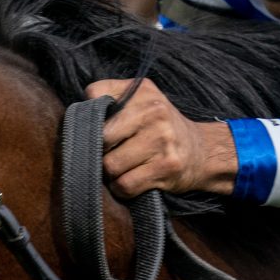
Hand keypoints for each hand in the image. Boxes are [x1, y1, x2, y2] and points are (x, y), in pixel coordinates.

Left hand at [85, 79, 237, 197]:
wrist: (202, 152)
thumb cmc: (162, 129)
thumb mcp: (144, 103)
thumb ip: (114, 102)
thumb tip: (78, 119)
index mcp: (144, 91)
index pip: (96, 94)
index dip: (90, 114)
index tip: (99, 126)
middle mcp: (154, 111)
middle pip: (101, 137)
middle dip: (100, 151)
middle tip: (111, 153)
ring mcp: (162, 139)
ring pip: (111, 165)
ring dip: (111, 173)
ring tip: (124, 168)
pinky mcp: (166, 166)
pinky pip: (125, 184)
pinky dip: (122, 188)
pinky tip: (132, 180)